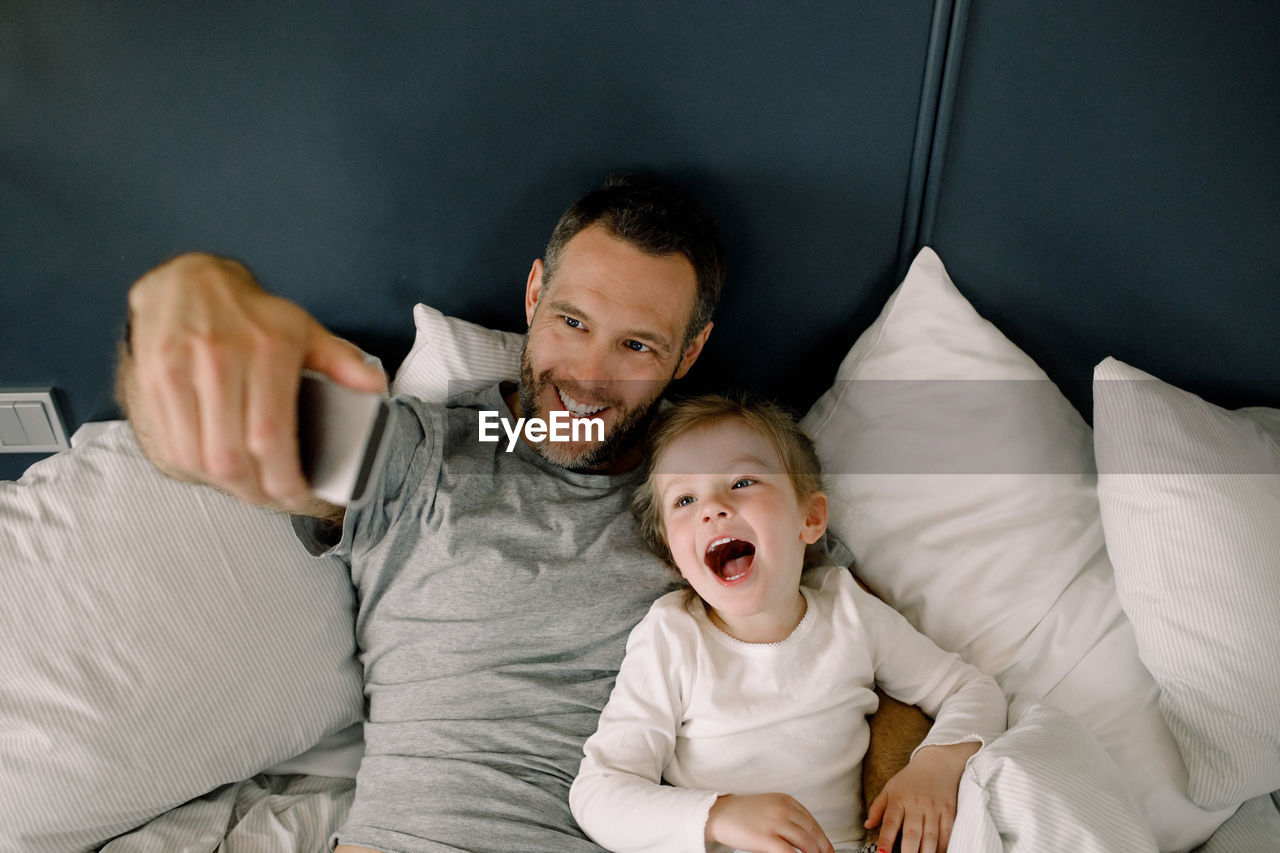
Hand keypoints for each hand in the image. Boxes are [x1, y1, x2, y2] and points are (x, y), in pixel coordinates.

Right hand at [122, 253, 386, 508]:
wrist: (189, 281)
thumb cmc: (252, 314)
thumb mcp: (304, 330)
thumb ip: (342, 361)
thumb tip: (376, 386)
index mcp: (266, 350)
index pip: (271, 436)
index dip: (283, 479)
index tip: (297, 495)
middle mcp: (219, 359)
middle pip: (230, 456)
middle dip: (255, 491)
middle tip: (273, 498)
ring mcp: (178, 370)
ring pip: (196, 456)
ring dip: (223, 485)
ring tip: (247, 488)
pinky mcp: (151, 380)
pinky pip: (168, 443)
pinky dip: (192, 468)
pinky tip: (214, 470)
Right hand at [705, 792, 834, 852]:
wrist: (719, 814)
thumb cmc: (743, 813)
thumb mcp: (770, 806)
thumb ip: (787, 816)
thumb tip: (805, 837)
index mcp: (787, 800)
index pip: (813, 822)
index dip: (823, 839)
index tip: (828, 849)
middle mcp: (784, 809)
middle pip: (813, 833)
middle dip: (823, 849)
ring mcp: (776, 823)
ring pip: (806, 844)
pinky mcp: (766, 838)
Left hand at [864, 742, 976, 852]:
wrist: (937, 762)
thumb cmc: (910, 778)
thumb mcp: (890, 788)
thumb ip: (878, 808)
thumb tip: (867, 825)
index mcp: (898, 800)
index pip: (890, 823)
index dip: (885, 840)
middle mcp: (916, 805)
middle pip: (912, 834)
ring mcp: (934, 809)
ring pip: (931, 837)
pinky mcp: (949, 811)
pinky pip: (947, 833)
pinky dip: (943, 846)